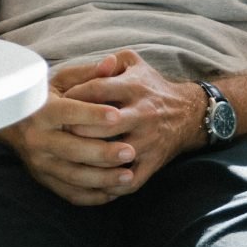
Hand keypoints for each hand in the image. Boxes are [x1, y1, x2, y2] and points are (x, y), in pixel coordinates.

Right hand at [0, 56, 138, 206]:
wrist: (12, 124)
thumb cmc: (44, 98)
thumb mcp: (61, 82)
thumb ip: (88, 75)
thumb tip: (112, 63)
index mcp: (40, 111)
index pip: (67, 112)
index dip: (91, 114)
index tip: (117, 115)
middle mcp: (37, 138)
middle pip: (71, 149)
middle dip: (102, 152)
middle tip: (130, 151)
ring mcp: (40, 163)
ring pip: (73, 175)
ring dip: (102, 178)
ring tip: (128, 176)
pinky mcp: (44, 179)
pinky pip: (69, 193)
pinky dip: (92, 196)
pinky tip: (114, 192)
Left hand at [59, 50, 205, 196]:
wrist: (189, 114)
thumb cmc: (151, 87)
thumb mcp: (134, 64)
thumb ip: (109, 61)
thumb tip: (86, 64)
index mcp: (135, 87)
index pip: (97, 89)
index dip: (74, 96)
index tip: (57, 103)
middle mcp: (143, 114)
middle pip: (104, 123)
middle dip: (77, 128)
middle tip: (57, 132)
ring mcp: (148, 140)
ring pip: (115, 154)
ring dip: (90, 158)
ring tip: (68, 157)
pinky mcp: (153, 162)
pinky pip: (131, 180)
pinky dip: (111, 185)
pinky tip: (92, 183)